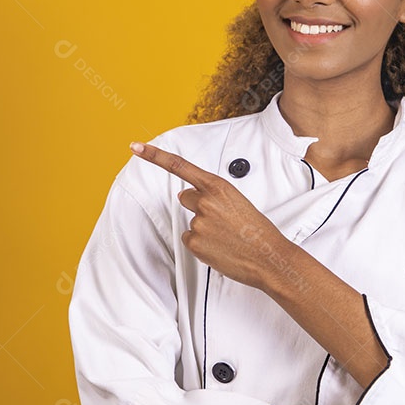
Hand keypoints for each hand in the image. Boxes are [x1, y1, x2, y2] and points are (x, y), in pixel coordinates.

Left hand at [129, 141, 288, 289]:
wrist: (268, 257)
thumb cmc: (257, 231)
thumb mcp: (238, 201)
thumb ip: (212, 195)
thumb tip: (187, 197)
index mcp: (218, 186)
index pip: (179, 165)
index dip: (154, 155)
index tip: (136, 147)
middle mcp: (205, 201)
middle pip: (184, 198)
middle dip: (197, 207)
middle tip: (220, 220)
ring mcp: (198, 222)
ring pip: (190, 221)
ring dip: (202, 228)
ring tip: (226, 236)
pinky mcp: (194, 242)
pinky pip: (189, 240)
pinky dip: (201, 245)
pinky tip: (219, 247)